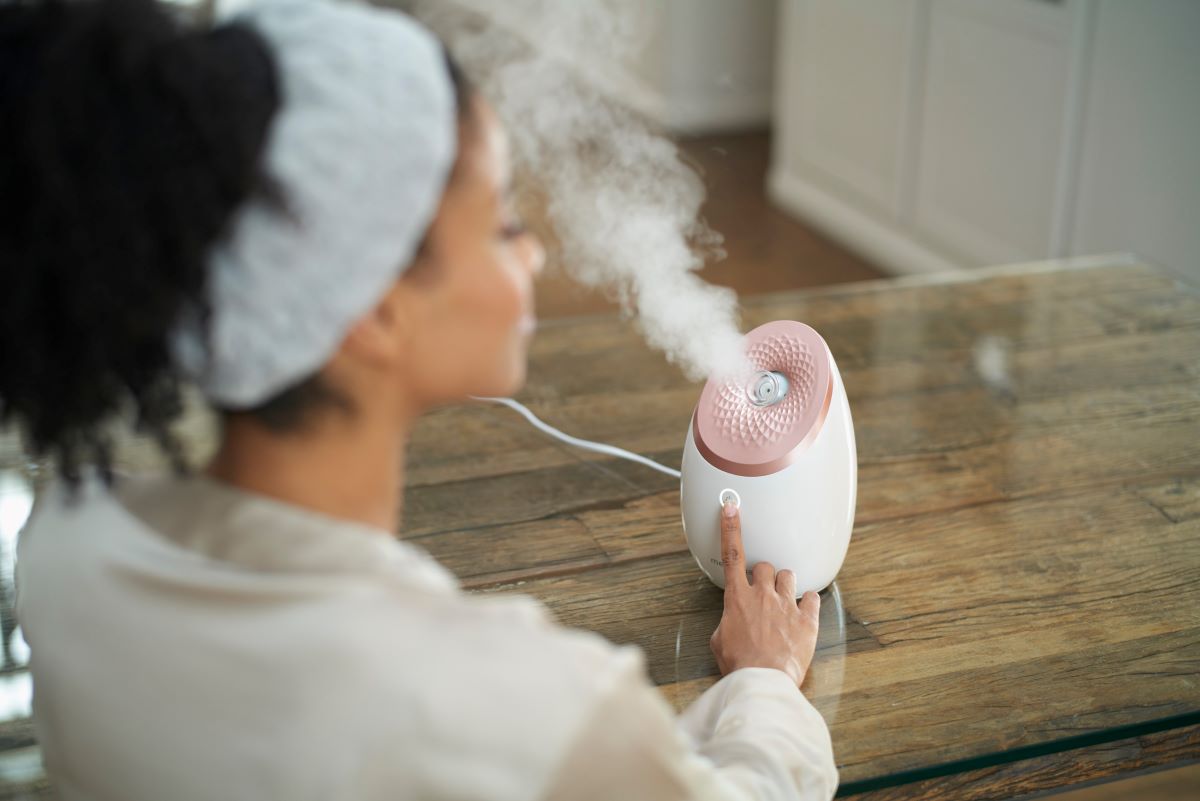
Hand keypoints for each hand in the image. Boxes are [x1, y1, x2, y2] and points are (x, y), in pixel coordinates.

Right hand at [709, 501, 820, 686]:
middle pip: (765, 566)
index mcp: (737, 598)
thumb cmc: (740, 665)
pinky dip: (808, 603)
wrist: (764, 680)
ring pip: (788, 577)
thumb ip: (727, 622)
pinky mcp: (807, 619)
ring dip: (785, 587)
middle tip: (763, 593)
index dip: (731, 528)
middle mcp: (762, 595)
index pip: (732, 554)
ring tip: (783, 605)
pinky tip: (803, 613)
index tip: (731, 509)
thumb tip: (732, 622)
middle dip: (764, 575)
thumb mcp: (719, 641)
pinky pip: (812, 597)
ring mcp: (787, 605)